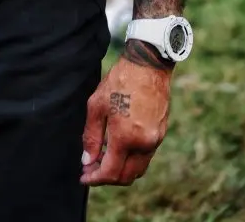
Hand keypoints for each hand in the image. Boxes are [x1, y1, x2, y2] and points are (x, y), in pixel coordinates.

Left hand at [80, 56, 170, 185]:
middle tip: (91, 169)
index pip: (111, 172)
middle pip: (126, 176)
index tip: (83, 177)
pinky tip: (118, 147)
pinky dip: (131, 159)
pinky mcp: (161, 133)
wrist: (148, 65)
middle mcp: (144, 143)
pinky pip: (145, 156)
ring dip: (120, 170)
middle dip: (107, 178)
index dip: (95, 179)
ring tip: (103, 158)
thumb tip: (87, 161)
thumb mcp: (96, 105)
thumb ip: (91, 137)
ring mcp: (155, 140)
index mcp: (126, 137)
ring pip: (138, 168)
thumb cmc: (119, 81)